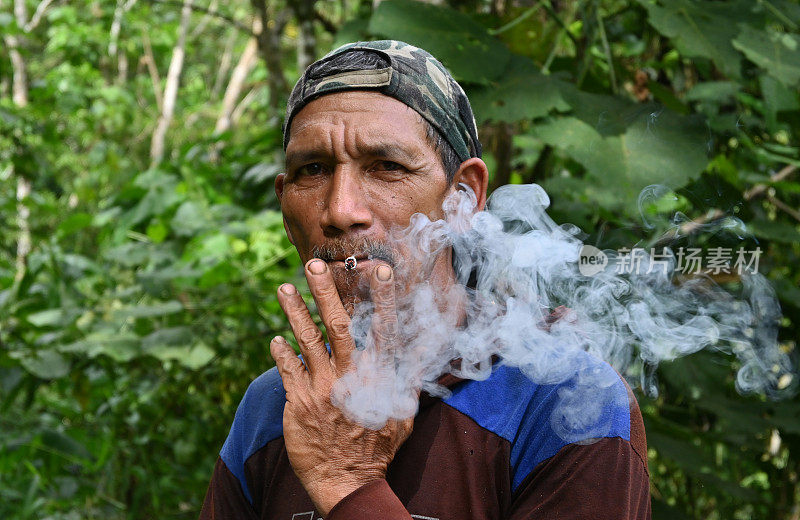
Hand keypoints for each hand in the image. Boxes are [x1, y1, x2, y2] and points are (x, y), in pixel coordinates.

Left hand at [270, 258, 413, 515]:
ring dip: (295, 312)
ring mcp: (324, 390)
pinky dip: (281, 353)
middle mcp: (352, 378)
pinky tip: (275, 338)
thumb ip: (410, 377)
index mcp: (379, 376)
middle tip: (313, 264)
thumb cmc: (379, 446)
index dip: (381, 298)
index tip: (378, 269)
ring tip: (284, 288)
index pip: (382, 329)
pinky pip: (288, 370)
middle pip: (338, 326)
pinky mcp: (299, 403)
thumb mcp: (405, 413)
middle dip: (326, 292)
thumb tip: (424, 348)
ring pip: (308, 341)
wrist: (349, 482)